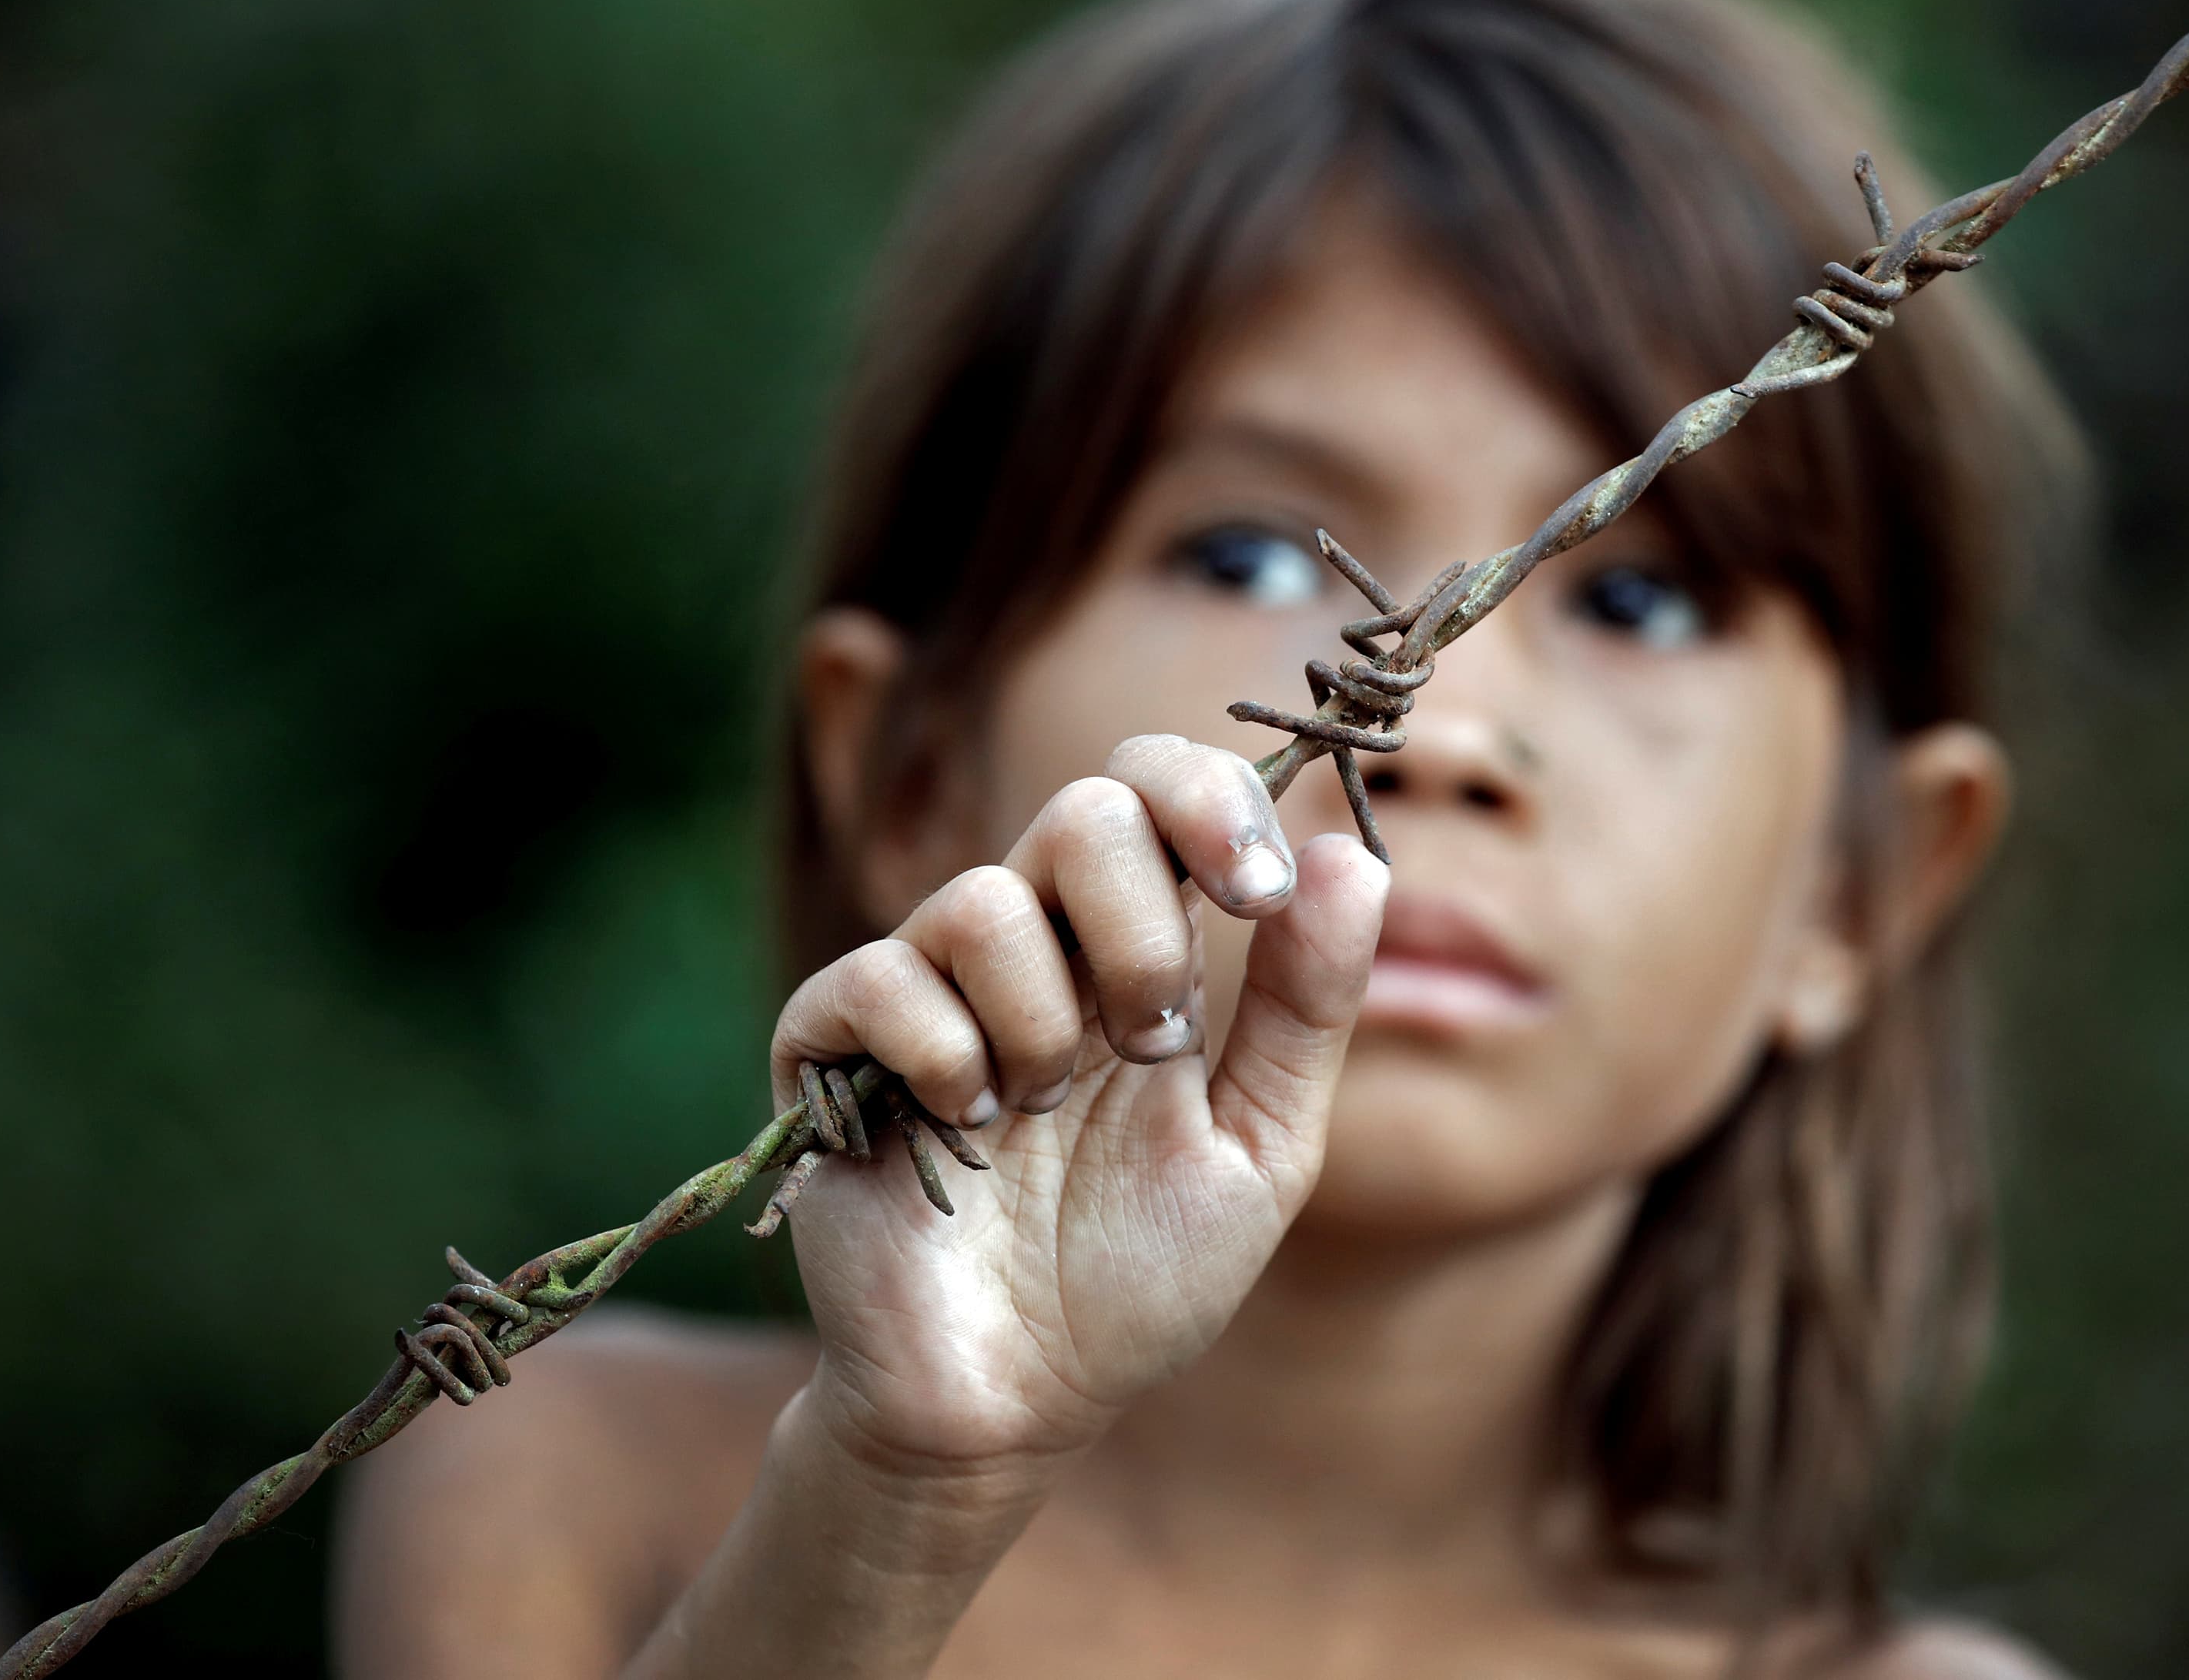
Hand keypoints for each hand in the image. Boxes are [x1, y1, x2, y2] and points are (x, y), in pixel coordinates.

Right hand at [768, 734, 1387, 1477]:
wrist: (1016, 1401)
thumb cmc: (1137, 1277)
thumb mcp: (1261, 1147)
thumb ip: (1309, 1007)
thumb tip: (1358, 853)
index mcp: (1135, 948)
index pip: (1160, 787)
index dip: (1212, 802)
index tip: (1257, 892)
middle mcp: (1032, 946)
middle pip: (1083, 809)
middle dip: (1143, 930)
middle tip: (1152, 1044)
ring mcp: (927, 986)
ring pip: (985, 901)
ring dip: (1046, 1025)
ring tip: (1043, 1115)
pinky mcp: (830, 1045)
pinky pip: (881, 978)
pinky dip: (946, 1057)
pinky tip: (966, 1129)